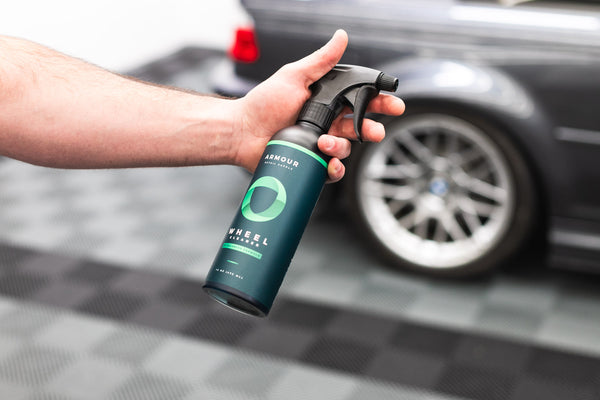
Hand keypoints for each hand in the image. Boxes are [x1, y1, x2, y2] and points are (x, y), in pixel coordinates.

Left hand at [230, 29, 404, 181]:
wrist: (241, 132)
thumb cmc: (263, 103)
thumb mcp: (294, 76)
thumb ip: (321, 61)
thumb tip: (341, 36)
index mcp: (326, 102)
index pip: (359, 101)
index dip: (379, 103)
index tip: (394, 103)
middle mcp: (325, 123)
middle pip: (359, 127)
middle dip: (373, 129)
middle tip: (376, 131)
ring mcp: (319, 144)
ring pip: (346, 149)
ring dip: (342, 146)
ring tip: (325, 142)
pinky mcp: (311, 163)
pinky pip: (331, 170)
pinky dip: (335, 169)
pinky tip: (329, 164)